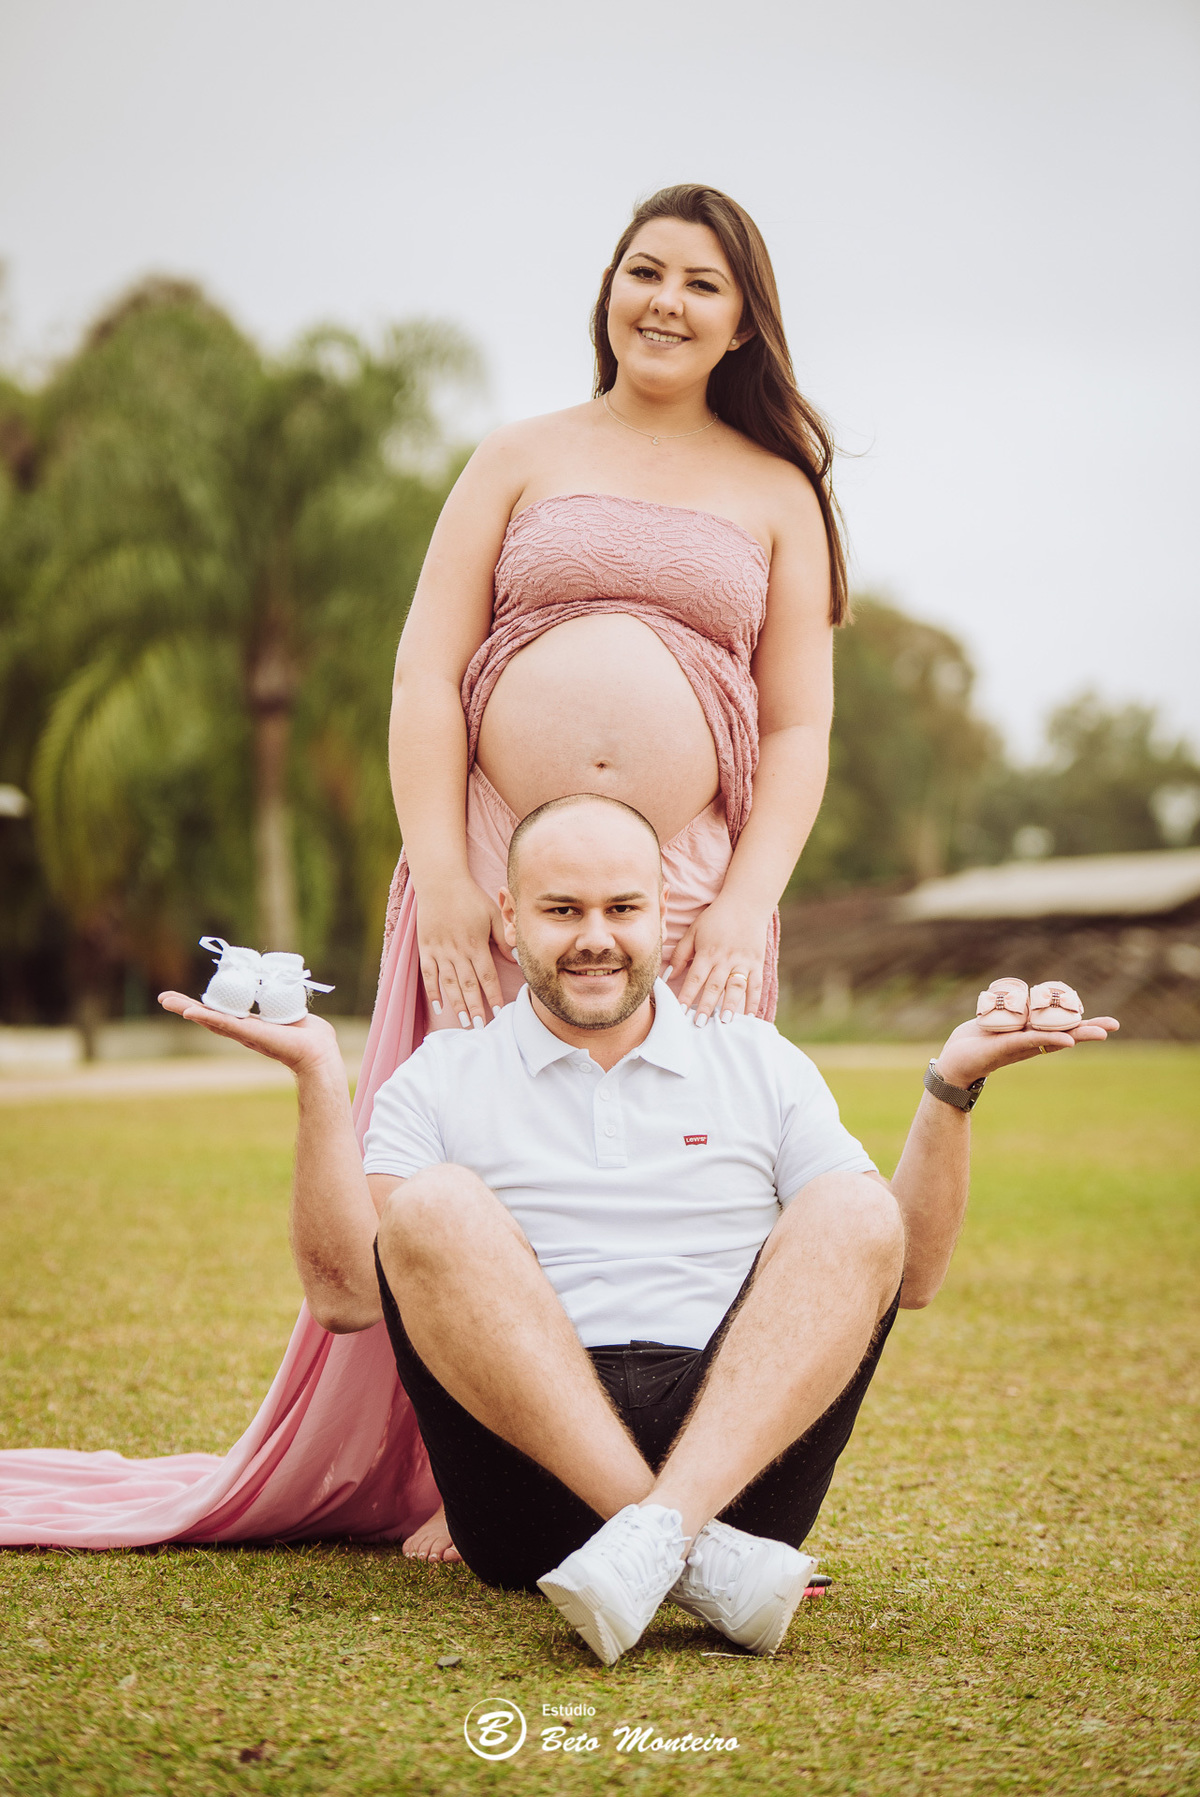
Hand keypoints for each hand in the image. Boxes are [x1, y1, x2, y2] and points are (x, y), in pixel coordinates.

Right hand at [158, 992, 342, 1075]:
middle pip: (207, 1016)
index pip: (219, 1013)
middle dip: (184, 1007)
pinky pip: (225, 1023)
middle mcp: (241, 1030)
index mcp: (248, 1025)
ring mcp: (243, 1032)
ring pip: (210, 1019)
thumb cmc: (308, 1035)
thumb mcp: (289, 1016)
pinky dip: (207, 1017)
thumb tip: (289, 1000)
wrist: (317, 1051)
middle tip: (162, 998)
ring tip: (167, 1002)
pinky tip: (191, 1012)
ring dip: (188, 1009)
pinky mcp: (250, 1033)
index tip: (182, 999)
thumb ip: (284, 1011)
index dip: (201, 1005)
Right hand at [415, 875, 506, 1028]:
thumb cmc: (470, 898)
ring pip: (449, 984)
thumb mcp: (493, 914)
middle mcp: (457, 951)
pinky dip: (433, 991)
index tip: (499, 1012)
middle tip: (481, 1027)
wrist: (440, 882)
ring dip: (457, 1005)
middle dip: (475, 1008)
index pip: (487, 976)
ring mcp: (440, 951)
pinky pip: (429, 974)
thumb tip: (518, 958)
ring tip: (464, 1023)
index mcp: (476, 944)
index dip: (493, 995)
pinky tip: (439, 1006)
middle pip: (468, 985)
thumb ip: (504, 937)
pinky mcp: (426, 948)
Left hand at [669, 896, 768, 1025]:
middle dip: (706, 1006)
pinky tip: (750, 1016)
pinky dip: (754, 1001)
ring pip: (736, 987)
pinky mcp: (757, 963)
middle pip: (714, 985)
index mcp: (707, 952)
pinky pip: (756, 985)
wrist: (746, 903)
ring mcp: (743, 961)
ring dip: (730, 1005)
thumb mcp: (694, 931)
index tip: (679, 1011)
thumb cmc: (716, 918)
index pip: (695, 978)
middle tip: (699, 1023)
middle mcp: (725, 958)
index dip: (686, 995)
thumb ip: (680, 953)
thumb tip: (668, 974)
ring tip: (725, 1022)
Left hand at [934, 1011, 1119, 1088]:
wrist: (953, 1062)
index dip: (1083, 1024)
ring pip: (1053, 1038)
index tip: (1108, 1023)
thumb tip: (1020, 1006)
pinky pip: (1031, 1041)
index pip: (1062, 1027)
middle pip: (1065, 1033)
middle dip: (1089, 1030)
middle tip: (1114, 1027)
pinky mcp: (1006, 1047)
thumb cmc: (974, 1043)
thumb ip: (1009, 1019)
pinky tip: (1066, 1040)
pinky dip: (1049, 1038)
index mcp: (1030, 1034)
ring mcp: (1020, 1045)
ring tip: (1100, 1033)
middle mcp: (1030, 1041)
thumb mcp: (997, 1026)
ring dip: (1077, 1035)